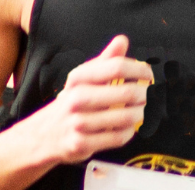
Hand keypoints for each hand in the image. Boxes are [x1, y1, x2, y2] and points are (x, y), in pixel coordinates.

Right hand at [33, 36, 152, 165]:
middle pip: (126, 92)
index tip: (149, 75)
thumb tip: (122, 40)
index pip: (117, 67)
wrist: (46, 133)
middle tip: (148, 96)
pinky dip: (128, 133)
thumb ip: (105, 60)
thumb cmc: (73, 102)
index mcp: (79, 78)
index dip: (139, 70)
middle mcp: (77, 98)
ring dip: (139, 114)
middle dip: (144, 94)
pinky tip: (128, 128)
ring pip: (125, 117)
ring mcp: (78, 122)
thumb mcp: (84, 78)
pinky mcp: (82, 143)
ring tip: (141, 111)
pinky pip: (117, 137)